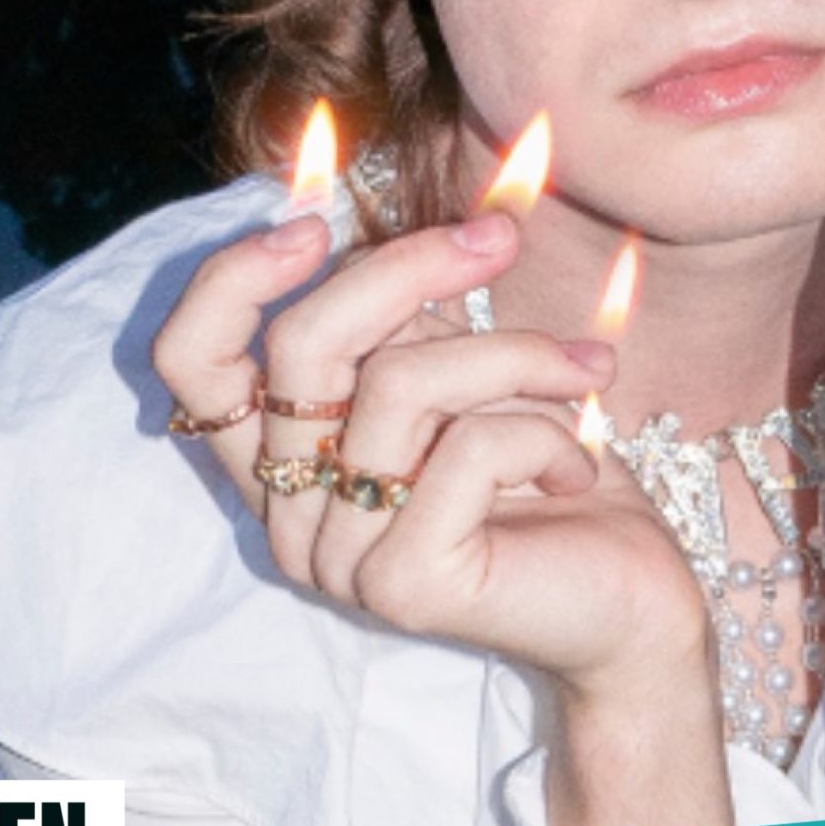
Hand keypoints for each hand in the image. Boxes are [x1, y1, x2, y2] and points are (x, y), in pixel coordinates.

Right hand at [152, 208, 709, 703]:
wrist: (635, 602)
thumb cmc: (551, 477)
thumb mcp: (465, 375)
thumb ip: (405, 321)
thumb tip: (389, 223)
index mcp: (285, 463)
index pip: (189, 364)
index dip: (231, 280)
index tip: (312, 225)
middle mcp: (289, 518)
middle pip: (299, 343)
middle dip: (409, 267)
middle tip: (501, 238)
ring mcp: (338, 560)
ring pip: (399, 382)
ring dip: (516, 355)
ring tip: (584, 375)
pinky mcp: (404, 584)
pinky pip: (468, 448)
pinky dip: (546, 432)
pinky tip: (581, 470)